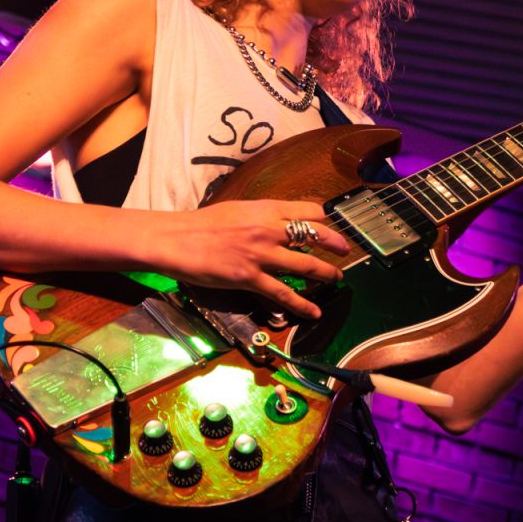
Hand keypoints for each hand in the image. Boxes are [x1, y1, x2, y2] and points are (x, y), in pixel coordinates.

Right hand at [160, 199, 349, 318]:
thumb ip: (262, 215)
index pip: (309, 210)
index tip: (330, 226)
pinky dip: (302, 305)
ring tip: (337, 278)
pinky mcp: (250, 278)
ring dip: (326, 273)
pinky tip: (314, 312)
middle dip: (336, 244)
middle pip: (315, 235)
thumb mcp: (238, 209)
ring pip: (305, 265)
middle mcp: (268, 229)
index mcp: (265, 209)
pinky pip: (283, 294)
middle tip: (346, 250)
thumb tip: (280, 222)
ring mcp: (261, 255)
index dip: (324, 219)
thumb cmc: (202, 223)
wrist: (176, 239)